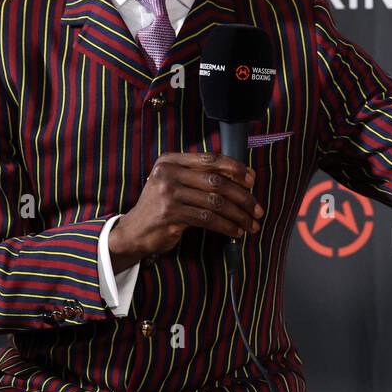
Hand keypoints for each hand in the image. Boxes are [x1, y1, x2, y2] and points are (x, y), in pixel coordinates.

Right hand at [108, 152, 262, 269]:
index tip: (252, 180)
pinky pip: (207, 219)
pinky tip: (236, 232)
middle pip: (216, 182)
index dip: (235, 168)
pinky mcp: (170, 214)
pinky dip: (226, 226)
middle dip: (243, 197)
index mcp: (170, 160)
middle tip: (258, 209)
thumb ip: (200, 177)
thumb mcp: (175, 183)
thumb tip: (244, 178)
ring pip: (215, 202)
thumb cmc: (162, 206)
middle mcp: (168, 173)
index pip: (210, 159)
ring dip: (238, 215)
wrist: (133, 231)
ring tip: (251, 224)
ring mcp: (168, 193)